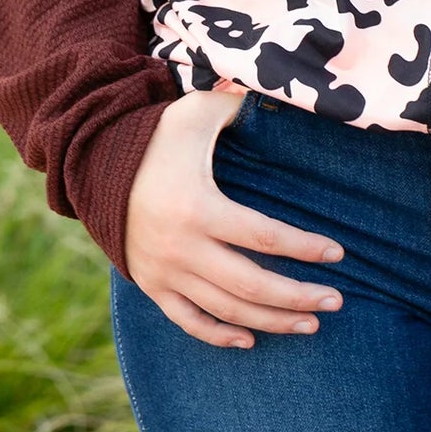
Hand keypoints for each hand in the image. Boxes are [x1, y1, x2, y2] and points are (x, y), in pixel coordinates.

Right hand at [124, 88, 345, 349]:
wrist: (93, 166)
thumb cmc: (156, 137)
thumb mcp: (196, 114)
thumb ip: (239, 104)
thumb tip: (284, 92)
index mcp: (198, 207)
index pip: (263, 236)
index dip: (303, 247)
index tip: (337, 253)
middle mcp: (181, 248)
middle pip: (250, 285)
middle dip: (297, 296)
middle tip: (336, 301)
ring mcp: (165, 272)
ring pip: (226, 310)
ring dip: (271, 321)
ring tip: (311, 323)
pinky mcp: (151, 285)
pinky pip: (188, 321)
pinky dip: (219, 335)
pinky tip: (250, 339)